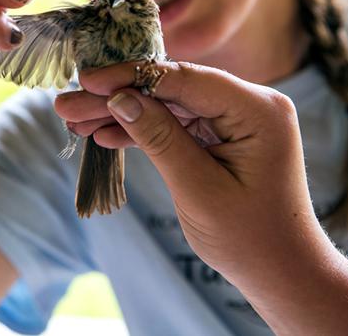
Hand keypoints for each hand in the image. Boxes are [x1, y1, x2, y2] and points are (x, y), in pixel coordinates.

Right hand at [55, 61, 324, 283]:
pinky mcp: (220, 135)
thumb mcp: (198, 188)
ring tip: (75, 120)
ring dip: (121, 114)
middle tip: (69, 103)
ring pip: (166, 106)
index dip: (131, 77)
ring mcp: (234, 119)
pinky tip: (104, 135)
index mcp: (257, 109)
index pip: (184, 79)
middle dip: (117, 98)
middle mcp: (248, 104)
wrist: (279, 271)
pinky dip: (140, 131)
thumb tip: (119, 98)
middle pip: (170, 90)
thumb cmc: (248, 237)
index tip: (88, 80)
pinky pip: (174, 125)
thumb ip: (159, 137)